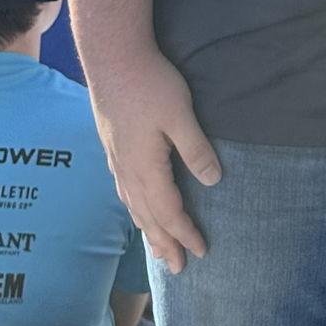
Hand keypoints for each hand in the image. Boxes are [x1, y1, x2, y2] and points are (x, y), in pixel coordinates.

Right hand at [86, 42, 220, 273]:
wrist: (112, 58)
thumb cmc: (149, 83)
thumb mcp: (180, 114)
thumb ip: (196, 149)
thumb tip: (213, 181)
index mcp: (146, 168)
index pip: (169, 212)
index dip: (186, 233)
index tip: (202, 251)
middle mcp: (128, 172)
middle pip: (149, 218)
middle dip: (165, 244)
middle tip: (179, 268)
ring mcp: (117, 161)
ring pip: (134, 207)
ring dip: (149, 231)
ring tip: (159, 249)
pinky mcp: (113, 149)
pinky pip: (125, 192)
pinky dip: (135, 210)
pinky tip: (137, 209)